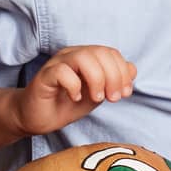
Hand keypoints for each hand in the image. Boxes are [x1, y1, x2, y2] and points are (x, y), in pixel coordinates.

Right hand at [12, 45, 136, 135]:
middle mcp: (72, 55)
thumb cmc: (67, 104)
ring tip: (97, 98)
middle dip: (113, 76)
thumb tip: (132, 69)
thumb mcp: (98, 94)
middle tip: (113, 98)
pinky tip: (75, 98)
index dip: (123, 72)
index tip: (125, 93)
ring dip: (97, 79)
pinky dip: (74, 85)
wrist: (38, 118)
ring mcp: (57, 63)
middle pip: (100, 52)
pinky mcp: (44, 76)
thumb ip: (114, 81)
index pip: (111, 53)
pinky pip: (62, 71)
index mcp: (87, 57)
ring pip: (83, 57)